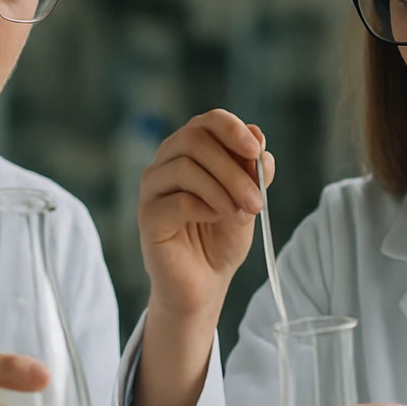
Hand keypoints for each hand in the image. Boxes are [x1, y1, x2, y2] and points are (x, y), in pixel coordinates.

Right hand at [138, 110, 272, 320]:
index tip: (256, 149)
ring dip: (223, 190)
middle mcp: (166, 163)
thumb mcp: (248, 200)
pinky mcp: (147, 216)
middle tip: (256, 200)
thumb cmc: (222, 238)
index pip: (207, 121)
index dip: (232, 129)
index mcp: (191, 152)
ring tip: (240, 215)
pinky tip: (218, 220)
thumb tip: (258, 135)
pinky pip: (178, 200)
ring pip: (185, 167)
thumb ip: (253, 171)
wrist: (205, 283)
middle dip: (233, 168)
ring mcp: (153, 189)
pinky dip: (207, 208)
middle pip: (194, 140)